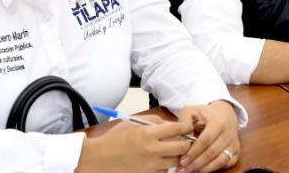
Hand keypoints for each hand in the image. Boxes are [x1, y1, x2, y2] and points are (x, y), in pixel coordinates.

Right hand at [77, 118, 192, 172]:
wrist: (100, 158)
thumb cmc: (116, 138)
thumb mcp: (134, 122)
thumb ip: (155, 121)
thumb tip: (172, 124)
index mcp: (148, 133)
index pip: (177, 129)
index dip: (187, 127)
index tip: (188, 127)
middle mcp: (152, 150)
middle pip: (182, 147)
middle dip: (186, 143)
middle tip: (183, 140)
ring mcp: (151, 166)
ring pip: (176, 161)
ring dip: (176, 155)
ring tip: (171, 151)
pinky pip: (165, 171)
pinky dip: (165, 166)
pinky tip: (159, 161)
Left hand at [177, 100, 239, 172]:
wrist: (225, 114)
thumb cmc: (205, 114)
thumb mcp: (192, 111)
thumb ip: (184, 121)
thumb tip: (182, 137)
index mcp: (218, 122)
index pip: (206, 140)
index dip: (194, 151)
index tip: (183, 160)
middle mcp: (228, 133)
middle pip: (212, 152)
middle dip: (196, 162)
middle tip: (184, 168)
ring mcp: (234, 144)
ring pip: (220, 161)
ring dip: (204, 168)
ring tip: (190, 170)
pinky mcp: (236, 152)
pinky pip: (225, 164)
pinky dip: (213, 169)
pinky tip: (201, 169)